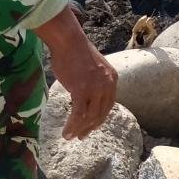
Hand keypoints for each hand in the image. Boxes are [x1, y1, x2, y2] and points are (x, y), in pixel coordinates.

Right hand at [37, 8, 116, 138]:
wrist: (69, 41)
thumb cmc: (75, 53)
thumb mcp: (93, 69)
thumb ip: (94, 82)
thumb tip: (85, 96)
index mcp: (112, 79)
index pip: (108, 105)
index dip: (100, 118)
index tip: (91, 126)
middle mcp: (107, 85)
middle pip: (101, 113)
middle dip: (90, 127)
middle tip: (81, 136)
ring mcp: (95, 88)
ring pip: (90, 116)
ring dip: (80, 129)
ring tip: (70, 137)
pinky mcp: (82, 91)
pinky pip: (78, 114)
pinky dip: (72, 126)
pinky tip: (66, 132)